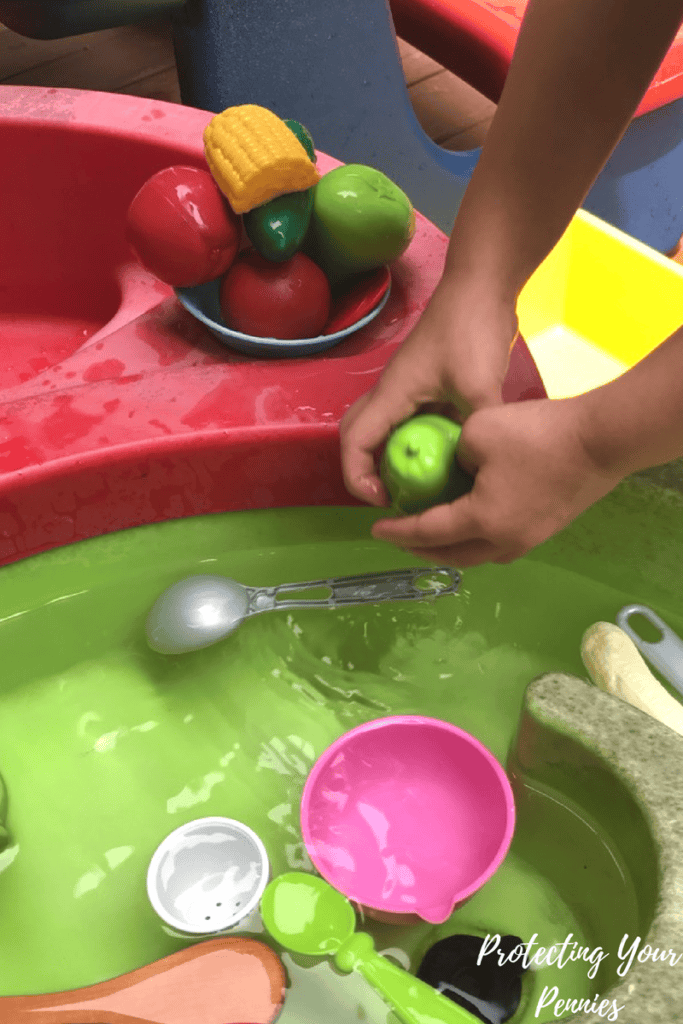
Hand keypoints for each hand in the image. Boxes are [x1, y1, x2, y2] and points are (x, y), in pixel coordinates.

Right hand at [340, 279, 518, 505]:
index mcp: (392, 394)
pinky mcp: (423, 385)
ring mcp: (405, 388)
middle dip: (363, 471)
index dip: (358, 478)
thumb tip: (485, 464)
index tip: (385, 501)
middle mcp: (389, 392)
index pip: (354, 443)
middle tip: (392, 496)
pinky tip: (440, 460)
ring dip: (386, 458)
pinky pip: (405, 422)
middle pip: (355, 436)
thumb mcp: (481, 385)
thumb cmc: (471, 328)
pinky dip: (412, 445)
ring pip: (379, 429)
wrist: (481, 286)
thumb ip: (480, 426)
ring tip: (413, 485)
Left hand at [370, 396, 624, 566]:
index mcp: (481, 520)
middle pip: (452, 555)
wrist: (601, 439)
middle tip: (399, 535)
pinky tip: (470, 522)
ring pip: (478, 555)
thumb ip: (455, 454)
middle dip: (420, 548)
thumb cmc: (537, 433)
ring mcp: (529, 539)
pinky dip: (475, 540)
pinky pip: (500, 545)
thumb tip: (457, 467)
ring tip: (430, 532)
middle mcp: (504, 541)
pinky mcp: (546, 529)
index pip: (428, 532)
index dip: (399, 531)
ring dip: (450, 548)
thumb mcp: (478, 432)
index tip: (376, 527)